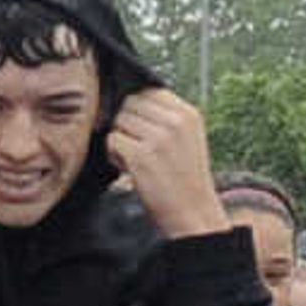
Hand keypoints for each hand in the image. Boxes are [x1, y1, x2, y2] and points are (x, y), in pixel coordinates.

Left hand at [103, 89, 226, 238]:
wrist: (193, 214)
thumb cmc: (185, 179)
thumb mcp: (187, 138)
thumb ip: (166, 117)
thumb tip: (130, 99)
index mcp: (188, 114)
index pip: (148, 91)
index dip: (137, 109)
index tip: (140, 129)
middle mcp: (175, 122)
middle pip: (130, 103)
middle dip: (127, 123)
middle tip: (136, 146)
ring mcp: (158, 138)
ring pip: (119, 120)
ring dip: (120, 139)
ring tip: (134, 159)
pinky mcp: (142, 157)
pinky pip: (112, 140)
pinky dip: (114, 155)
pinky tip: (128, 168)